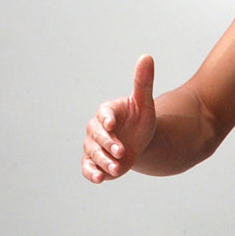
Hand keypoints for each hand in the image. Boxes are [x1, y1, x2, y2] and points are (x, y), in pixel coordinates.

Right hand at [81, 55, 156, 183]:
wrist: (141, 141)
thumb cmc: (141, 119)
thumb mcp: (144, 103)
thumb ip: (143, 82)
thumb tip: (146, 56)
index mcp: (108, 112)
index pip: (104, 114)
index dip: (106, 119)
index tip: (111, 124)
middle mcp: (97, 129)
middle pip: (97, 136)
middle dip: (108, 144)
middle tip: (122, 151)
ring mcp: (94, 146)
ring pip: (93, 154)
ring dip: (103, 161)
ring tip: (116, 168)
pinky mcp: (94, 162)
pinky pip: (88, 168)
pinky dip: (91, 173)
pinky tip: (99, 178)